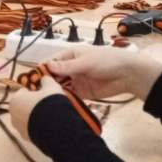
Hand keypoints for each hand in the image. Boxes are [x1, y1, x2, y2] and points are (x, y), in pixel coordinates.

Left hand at [9, 76, 64, 139]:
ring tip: (51, 115)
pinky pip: (33, 129)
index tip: (43, 92)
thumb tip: (45, 79)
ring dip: (37, 116)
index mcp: (15, 100)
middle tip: (48, 103)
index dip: (35, 91)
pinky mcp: (27, 139)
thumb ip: (46, 81)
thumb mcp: (51, 87)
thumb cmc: (49, 104)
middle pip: (25, 106)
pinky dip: (39, 126)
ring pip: (28, 119)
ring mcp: (19, 128)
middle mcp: (14, 115)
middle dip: (35, 104)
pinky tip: (50, 124)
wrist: (55, 128)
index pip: (23, 92)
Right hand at [46, 47, 161, 100]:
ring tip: (45, 101)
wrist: (128, 74)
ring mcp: (77, 81)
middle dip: (46, 83)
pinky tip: (57, 105)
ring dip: (54, 93)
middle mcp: (71, 68)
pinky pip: (71, 97)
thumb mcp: (86, 62)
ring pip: (61, 88)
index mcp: (70, 56)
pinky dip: (64, 100)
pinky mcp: (83, 93)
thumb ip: (67, 66)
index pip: (52, 62)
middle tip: (36, 94)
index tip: (32, 80)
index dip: (42, 70)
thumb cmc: (107, 60)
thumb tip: (47, 66)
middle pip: (54, 76)